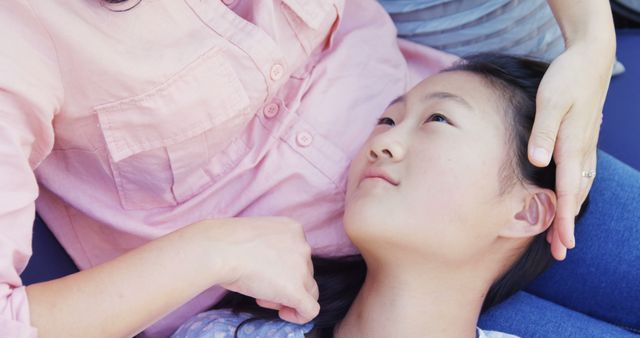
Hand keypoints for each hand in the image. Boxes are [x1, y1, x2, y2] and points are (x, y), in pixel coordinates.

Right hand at [207, 217, 318, 323]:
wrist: (220, 250)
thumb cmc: (226, 244)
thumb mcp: (256, 239)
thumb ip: (271, 250)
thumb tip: (271, 271)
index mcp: (293, 229)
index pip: (298, 255)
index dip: (283, 268)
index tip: (264, 272)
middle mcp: (303, 246)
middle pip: (304, 272)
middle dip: (284, 283)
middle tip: (260, 288)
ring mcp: (302, 268)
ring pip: (308, 290)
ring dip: (288, 297)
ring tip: (264, 299)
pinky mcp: (297, 290)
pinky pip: (310, 310)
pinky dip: (300, 316)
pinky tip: (283, 313)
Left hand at [528, 42, 612, 259]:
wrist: (590, 59)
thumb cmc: (568, 78)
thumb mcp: (551, 100)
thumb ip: (544, 130)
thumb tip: (538, 161)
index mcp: (573, 145)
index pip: (568, 190)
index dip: (565, 219)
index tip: (562, 244)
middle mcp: (582, 150)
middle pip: (576, 195)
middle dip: (567, 225)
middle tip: (559, 252)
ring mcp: (585, 145)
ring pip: (580, 186)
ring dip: (571, 211)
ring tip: (560, 233)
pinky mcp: (583, 139)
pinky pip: (581, 174)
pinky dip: (575, 193)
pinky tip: (569, 198)